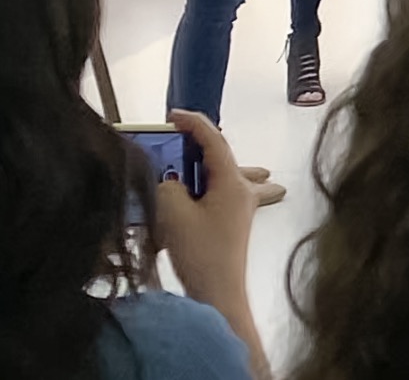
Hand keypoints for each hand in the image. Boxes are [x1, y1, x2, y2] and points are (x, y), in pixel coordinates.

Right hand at [145, 109, 258, 315]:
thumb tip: (168, 178)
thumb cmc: (201, 252)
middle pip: (222, 156)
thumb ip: (167, 185)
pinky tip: (191, 192)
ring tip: (190, 154)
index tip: (173, 115)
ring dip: (204, 165)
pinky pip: (220, 193)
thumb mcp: (173, 212)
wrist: (218, 294)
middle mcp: (242, 190)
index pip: (214, 140)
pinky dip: (204, 186)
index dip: (193, 123)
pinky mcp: (232, 223)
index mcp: (232, 182)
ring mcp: (240, 207)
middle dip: (201, 143)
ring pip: (225, 174)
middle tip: (179, 134)